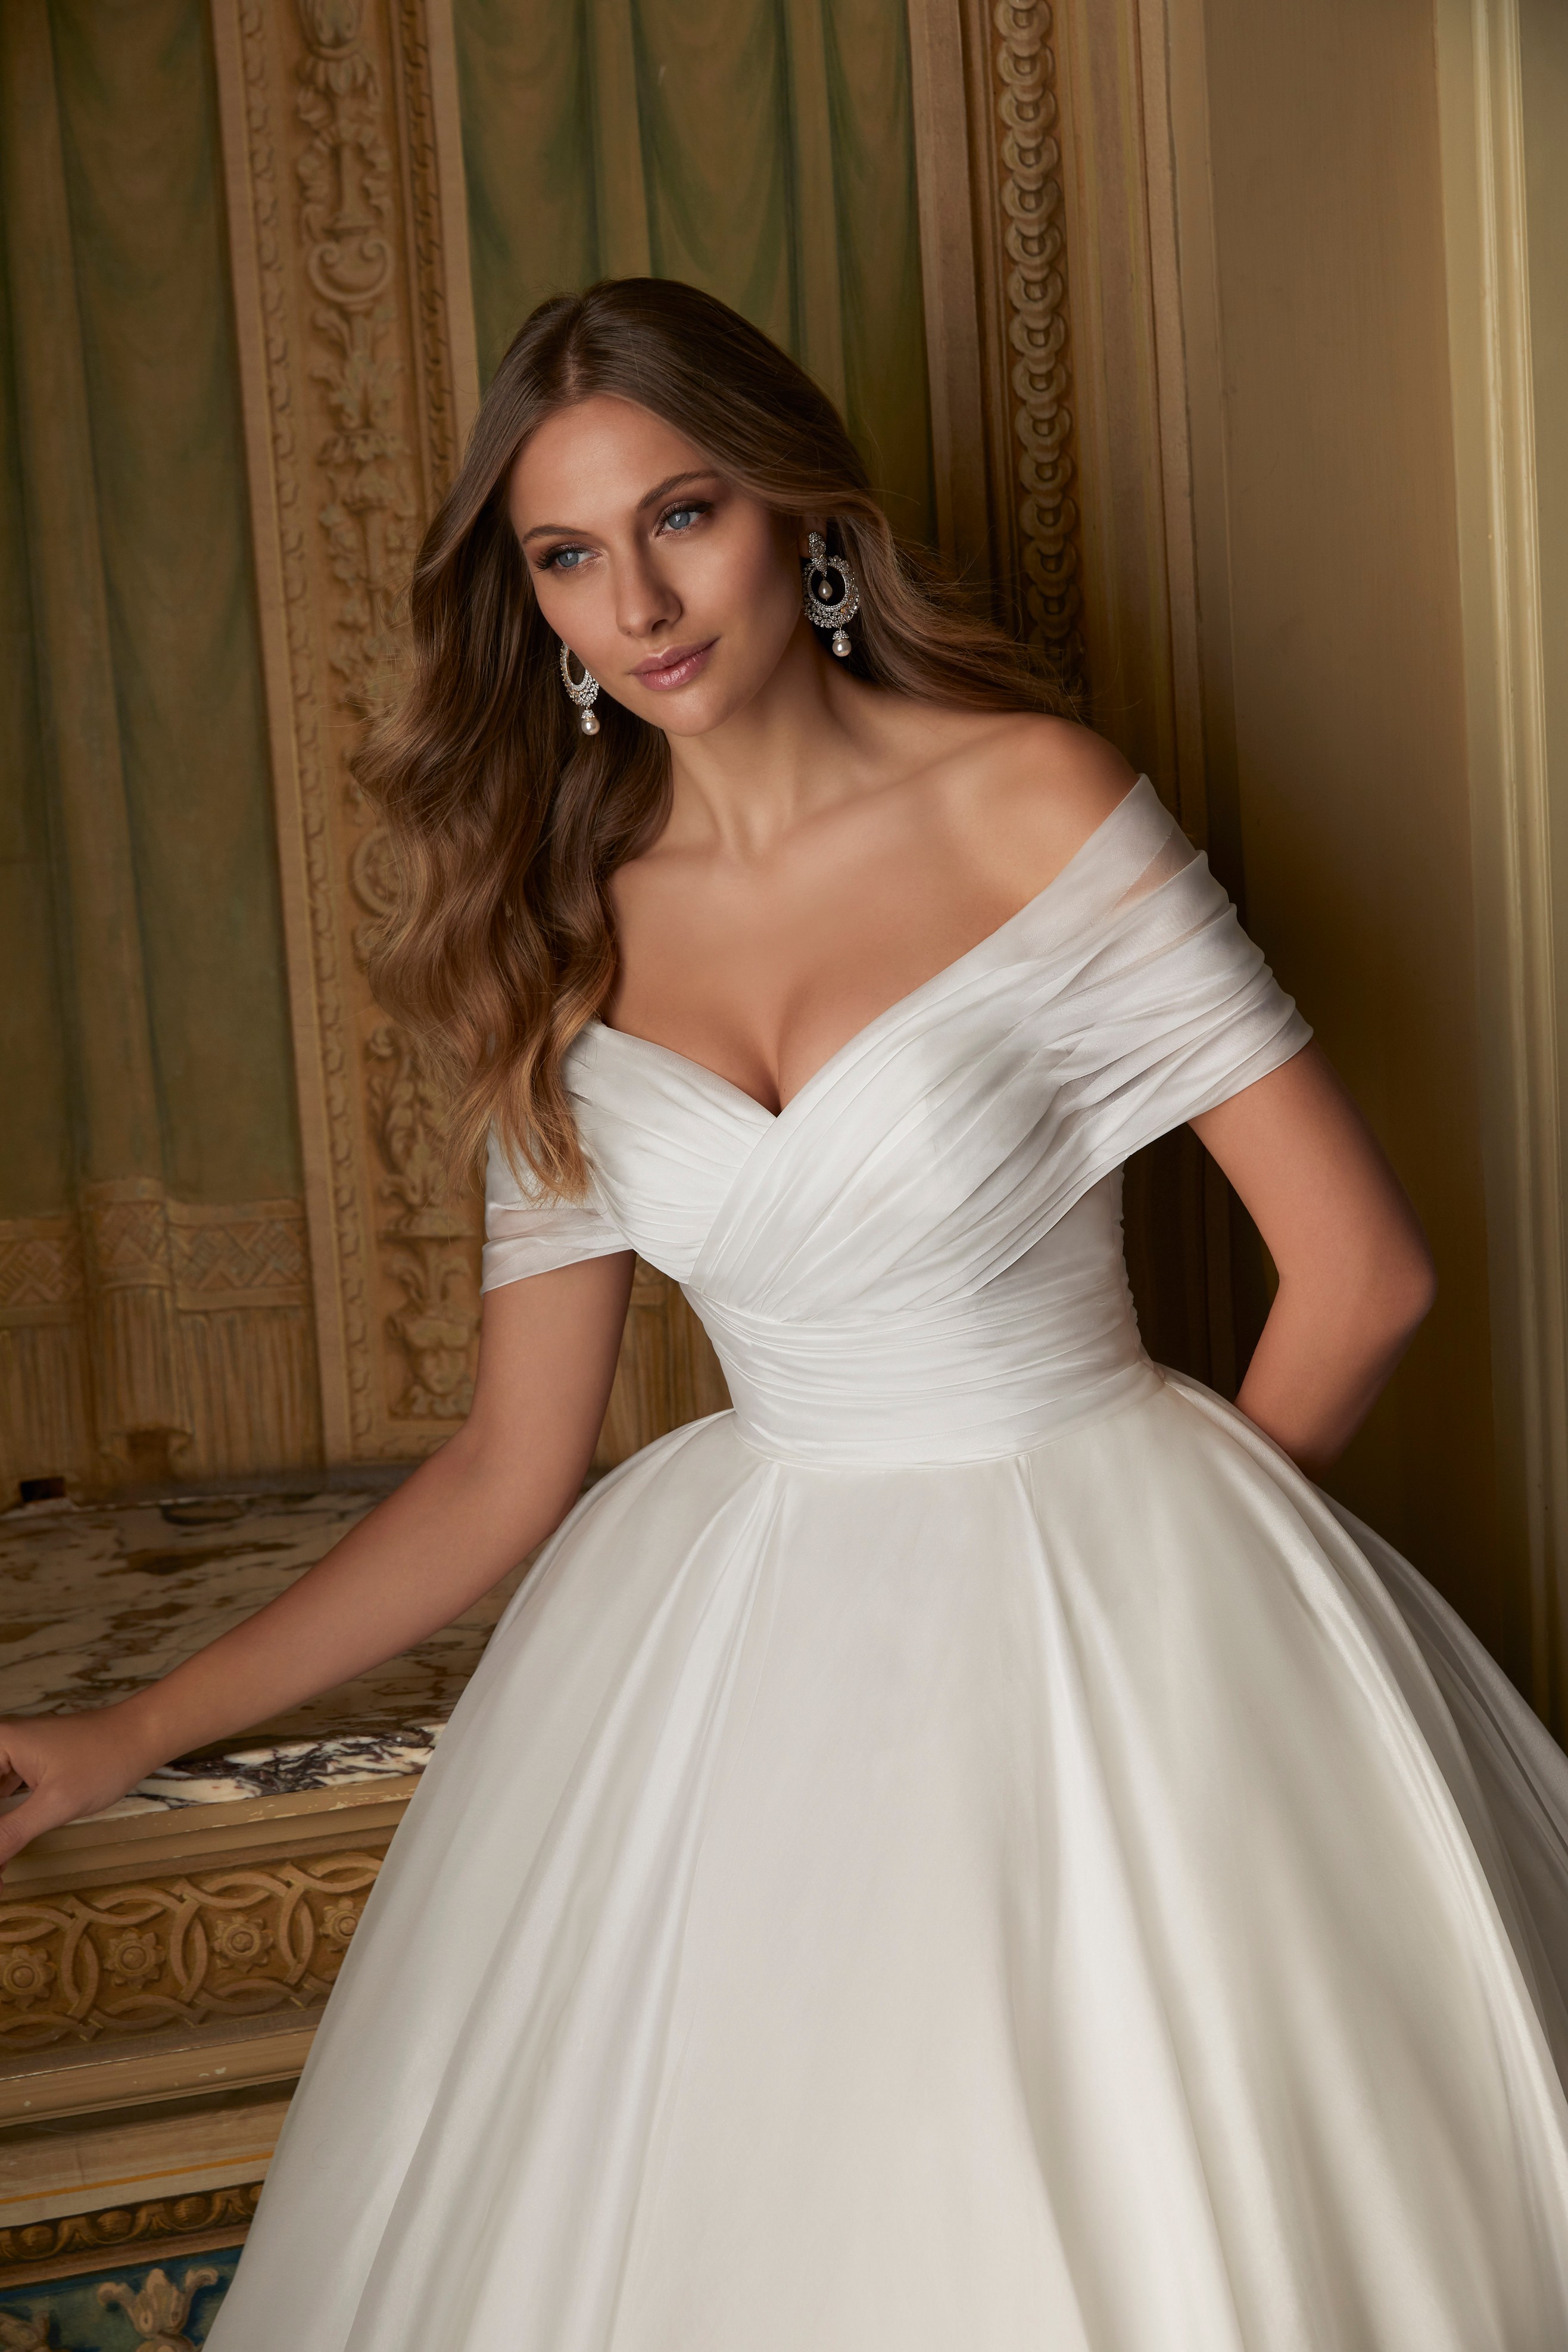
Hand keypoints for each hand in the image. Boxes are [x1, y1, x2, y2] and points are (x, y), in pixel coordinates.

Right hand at [0, 1707, 162, 1877]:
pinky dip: (3, 1823)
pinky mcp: (29, 1764)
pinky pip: (3, 1795)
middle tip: (1, 1866)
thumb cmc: (104, 1761)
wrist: (143, 1736)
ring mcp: (14, 1754)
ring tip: (2, 1865)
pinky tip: (4, 1852)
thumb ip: (8, 1835)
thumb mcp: (54, 1804)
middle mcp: (0, 1745)